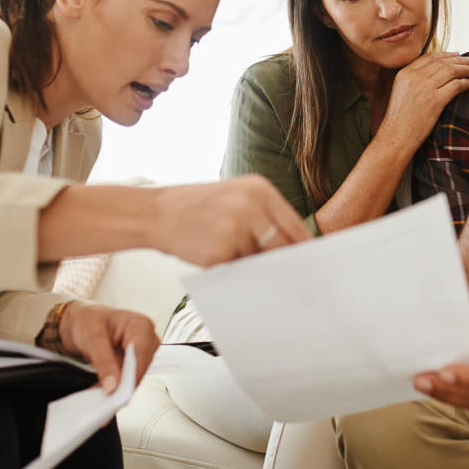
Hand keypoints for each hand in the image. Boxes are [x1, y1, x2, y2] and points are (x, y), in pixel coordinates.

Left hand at [57, 301, 158, 393]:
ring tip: (100, 394)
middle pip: (140, 367)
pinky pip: (126, 379)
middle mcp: (145, 339)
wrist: (79, 321)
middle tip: (106, 396)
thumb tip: (113, 385)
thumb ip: (104, 362)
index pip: (142, 353)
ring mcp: (140, 352)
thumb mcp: (92, 338)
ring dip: (118, 386)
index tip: (119, 390)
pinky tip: (102, 390)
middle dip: (123, 383)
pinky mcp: (132, 363)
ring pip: (134, 376)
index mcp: (141, 325)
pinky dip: (114, 385)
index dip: (132, 374)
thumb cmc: (88, 319)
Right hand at [149, 175, 311, 265]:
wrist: (158, 213)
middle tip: (290, 279)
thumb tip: (296, 249)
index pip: (296, 227)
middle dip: (285, 264)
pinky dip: (236, 272)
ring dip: (256, 268)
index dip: (305, 250)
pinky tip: (222, 261)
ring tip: (239, 260)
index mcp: (259, 189)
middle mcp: (250, 206)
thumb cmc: (200, 208)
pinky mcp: (220, 250)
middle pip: (284, 247)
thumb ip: (265, 216)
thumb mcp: (236, 197)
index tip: (310, 266)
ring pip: (261, 261)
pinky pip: (239, 271)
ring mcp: (235, 228)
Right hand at [379, 52, 468, 146]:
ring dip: (466, 69)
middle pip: (442, 62)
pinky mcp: (435, 100)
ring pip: (451, 71)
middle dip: (459, 60)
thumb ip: (413, 81)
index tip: (456, 55)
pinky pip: (455, 85)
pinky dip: (465, 82)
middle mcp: (414, 77)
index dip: (445, 55)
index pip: (429, 57)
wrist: (396, 137)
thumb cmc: (399, 120)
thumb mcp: (400, 92)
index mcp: (405, 74)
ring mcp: (425, 88)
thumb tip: (434, 75)